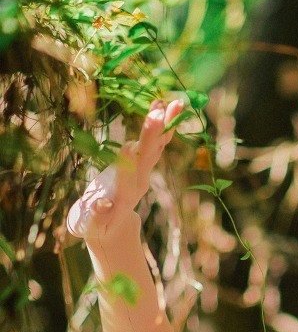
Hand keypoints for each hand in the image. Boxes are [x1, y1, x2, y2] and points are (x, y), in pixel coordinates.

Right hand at [66, 97, 183, 245]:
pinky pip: (157, 143)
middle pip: (146, 158)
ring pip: (157, 147)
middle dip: (151, 136)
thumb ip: (93, 215)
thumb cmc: (92, 225)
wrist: (112, 227)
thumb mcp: (88, 225)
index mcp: (122, 197)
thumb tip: (100, 204)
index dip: (126, 164)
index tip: (128, 147)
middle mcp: (138, 182)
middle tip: (159, 114)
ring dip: (165, 125)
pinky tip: (165, 105)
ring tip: (174, 103)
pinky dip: (162, 125)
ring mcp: (144, 172)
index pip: (126, 179)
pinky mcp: (144, 165)